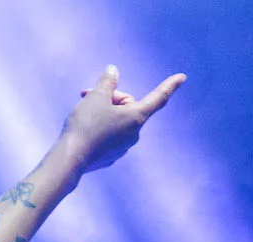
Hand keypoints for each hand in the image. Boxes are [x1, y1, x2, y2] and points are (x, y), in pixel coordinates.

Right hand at [60, 65, 185, 173]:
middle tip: (86, 94)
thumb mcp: (96, 96)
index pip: (158, 98)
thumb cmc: (85, 125)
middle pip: (127, 106)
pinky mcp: (109, 158)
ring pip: (116, 121)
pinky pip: (108, 136)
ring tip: (83, 112)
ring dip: (102, 112)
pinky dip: (98, 129)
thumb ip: (107, 81)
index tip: (182, 77)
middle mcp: (133, 134)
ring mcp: (122, 148)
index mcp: (136, 117)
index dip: (170, 85)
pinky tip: (83, 130)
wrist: (70, 159)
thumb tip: (113, 71)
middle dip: (109, 98)